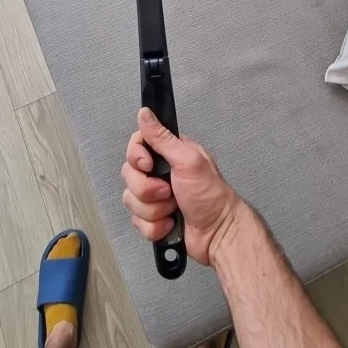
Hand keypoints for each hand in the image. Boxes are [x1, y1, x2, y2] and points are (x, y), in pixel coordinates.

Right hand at [122, 107, 240, 265]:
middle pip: (129, 175)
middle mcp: (160, 173)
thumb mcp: (188, 160)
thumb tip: (145, 113)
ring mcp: (155, 197)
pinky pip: (138, 222)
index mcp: (168, 154)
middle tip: (170, 192)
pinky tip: (171, 224)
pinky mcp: (154, 218)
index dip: (137, 158)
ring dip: (154, 210)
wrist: (218, 234)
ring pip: (131, 201)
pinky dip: (155, 227)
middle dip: (148, 190)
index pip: (136, 146)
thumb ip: (163, 137)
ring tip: (174, 209)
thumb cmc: (210, 194)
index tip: (149, 166)